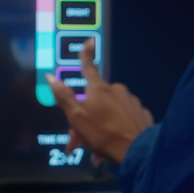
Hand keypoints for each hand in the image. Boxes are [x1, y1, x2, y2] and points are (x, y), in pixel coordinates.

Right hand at [45, 41, 153, 165]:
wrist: (137, 152)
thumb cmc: (103, 134)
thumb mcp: (77, 118)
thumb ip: (64, 97)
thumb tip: (51, 77)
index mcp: (99, 89)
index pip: (89, 67)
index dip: (85, 54)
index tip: (89, 41)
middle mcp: (117, 91)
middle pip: (97, 100)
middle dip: (86, 117)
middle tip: (79, 141)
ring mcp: (132, 102)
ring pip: (110, 112)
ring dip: (101, 126)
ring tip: (97, 149)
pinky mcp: (142, 114)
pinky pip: (125, 119)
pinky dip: (116, 129)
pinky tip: (113, 144)